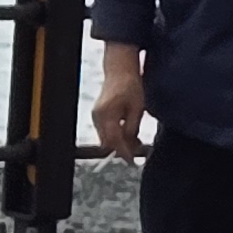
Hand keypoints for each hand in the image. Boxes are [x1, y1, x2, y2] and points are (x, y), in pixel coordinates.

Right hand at [92, 44, 148, 161]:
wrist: (120, 71)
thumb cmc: (130, 86)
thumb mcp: (137, 108)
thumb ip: (132, 127)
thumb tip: (130, 143)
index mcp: (107, 113)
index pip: (113, 139)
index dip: (123, 152)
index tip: (132, 161)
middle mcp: (97, 116)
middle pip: (107, 141)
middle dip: (121, 148)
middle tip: (137, 151)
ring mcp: (96, 116)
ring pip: (106, 137)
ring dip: (119, 142)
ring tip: (135, 141)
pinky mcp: (98, 115)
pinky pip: (105, 131)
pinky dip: (116, 135)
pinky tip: (128, 133)